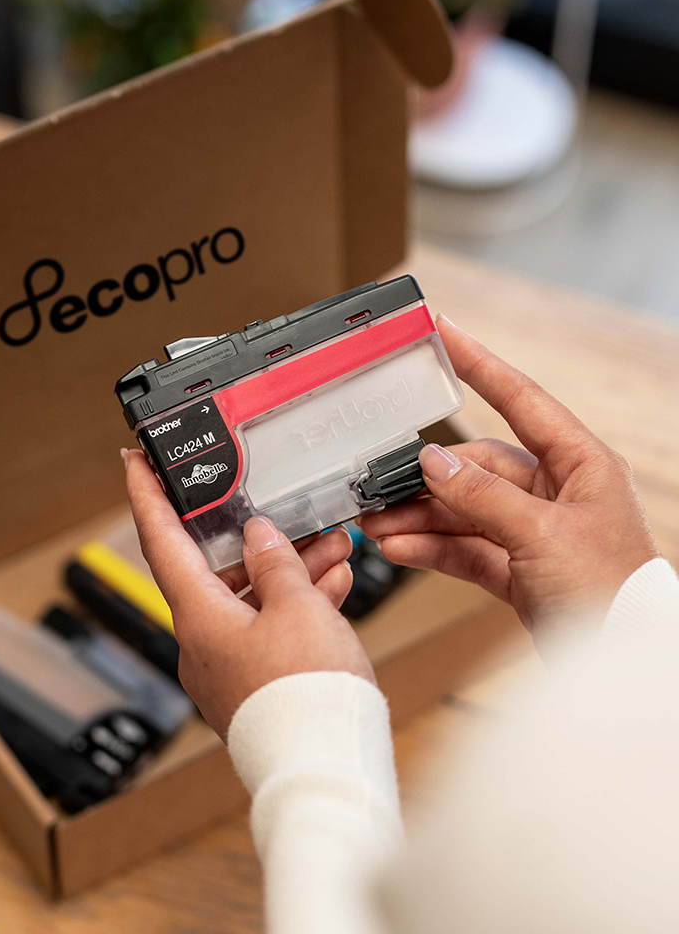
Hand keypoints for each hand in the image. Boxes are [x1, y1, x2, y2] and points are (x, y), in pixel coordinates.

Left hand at [122, 448, 374, 738]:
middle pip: (217, 569)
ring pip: (252, 599)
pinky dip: (297, 606)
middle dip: (256, 536)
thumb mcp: (298, 609)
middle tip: (278, 506)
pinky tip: (333, 584)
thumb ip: (275, 563)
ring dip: (288, 570)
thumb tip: (258, 536)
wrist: (326, 772)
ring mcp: (228, 666)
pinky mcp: (254, 685)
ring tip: (331, 544)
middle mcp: (202, 642)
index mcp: (198, 616)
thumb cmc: (305, 698)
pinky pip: (269, 630)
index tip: (134, 463)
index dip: (147, 496)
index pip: (160, 541)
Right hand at [361, 316, 660, 648]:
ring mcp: (534, 531)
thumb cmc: (613, 596)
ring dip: (420, 517)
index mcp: (580, 465)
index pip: (519, 399)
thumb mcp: (543, 535)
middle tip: (380, 484)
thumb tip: (433, 462)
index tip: (442, 333)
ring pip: (463, 510)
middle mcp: (556, 492)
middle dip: (426, 478)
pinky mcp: (517, 568)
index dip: (478, 363)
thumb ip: (482, 496)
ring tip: (377, 524)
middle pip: (476, 467)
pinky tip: (400, 547)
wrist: (624, 668)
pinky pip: (464, 547)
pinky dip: (432, 547)